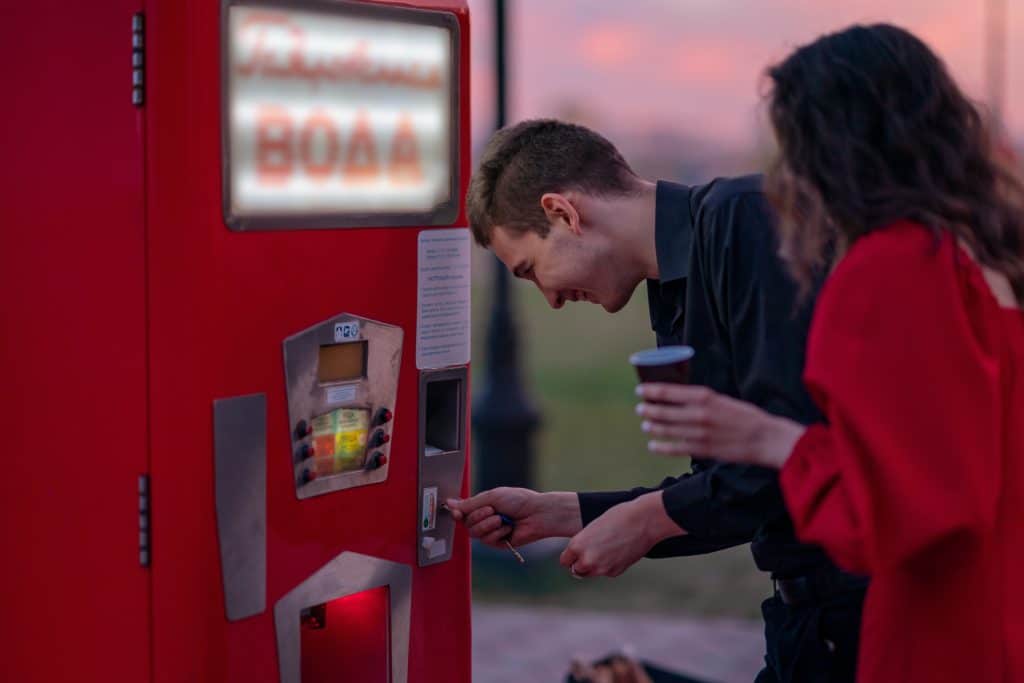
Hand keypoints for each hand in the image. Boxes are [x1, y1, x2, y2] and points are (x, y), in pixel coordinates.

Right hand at [445, 488, 581, 547]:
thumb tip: (450, 503)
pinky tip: (508, 528)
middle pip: (467, 524)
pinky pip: (488, 541)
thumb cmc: (518, 500)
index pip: (463, 512)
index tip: (457, 513)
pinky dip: (497, 533)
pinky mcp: (499, 543)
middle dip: (478, 517)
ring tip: (501, 519)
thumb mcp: (491, 497)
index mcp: (482, 505)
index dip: (457, 513)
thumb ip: (470, 503)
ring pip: (475, 534)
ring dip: (487, 525)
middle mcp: (485, 519)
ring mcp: (492, 531)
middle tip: (492, 510)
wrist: (536, 513)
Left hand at [559, 492, 682, 577]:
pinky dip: (609, 565)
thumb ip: (584, 543)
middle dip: (581, 563)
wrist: (643, 521)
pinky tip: (618, 551)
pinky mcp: (615, 572)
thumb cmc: (618, 517)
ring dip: (594, 566)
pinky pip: (606, 572)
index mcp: (577, 545)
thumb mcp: (593, 528)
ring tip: (605, 549)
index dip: (571, 556)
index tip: (576, 552)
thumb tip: (581, 558)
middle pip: (576, 570)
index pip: (565, 561)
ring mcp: (602, 568)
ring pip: (591, 573)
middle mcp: (587, 560)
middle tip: (591, 552)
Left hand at [636, 383, 804, 468]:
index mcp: (704, 397)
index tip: (640, 390)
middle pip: (663, 410)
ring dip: (653, 426)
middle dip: (648, 409)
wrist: (764, 438)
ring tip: (645, 424)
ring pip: (666, 429)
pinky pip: (675, 448)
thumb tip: (680, 399)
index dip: (651, 390)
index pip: (669, 391)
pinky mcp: (702, 449)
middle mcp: (699, 413)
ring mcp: (699, 433)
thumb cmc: (746, 416)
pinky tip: (653, 445)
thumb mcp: (723, 399)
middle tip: (640, 408)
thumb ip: (702, 400)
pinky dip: (661, 447)